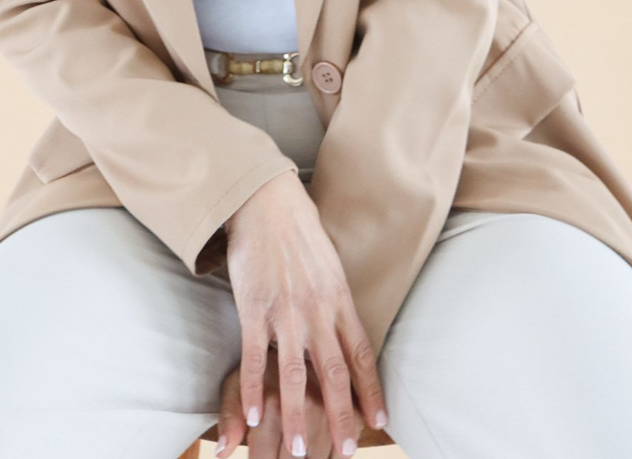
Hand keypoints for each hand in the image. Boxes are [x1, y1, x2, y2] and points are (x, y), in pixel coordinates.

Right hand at [221, 170, 387, 454]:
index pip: (361, 354)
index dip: (370, 390)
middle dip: (341, 416)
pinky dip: (254, 390)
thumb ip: (334, 297)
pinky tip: (253, 416)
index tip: (378, 420)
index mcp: (339, 298)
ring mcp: (286, 311)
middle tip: (344, 452)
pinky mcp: (254, 307)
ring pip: (295, 375)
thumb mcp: (328, 262)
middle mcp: (318, 309)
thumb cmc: (297, 228)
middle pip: (334, 373)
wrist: (266, 199)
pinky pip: (256, 357)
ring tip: (298, 451)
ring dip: (298, 416)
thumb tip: (342, 324)